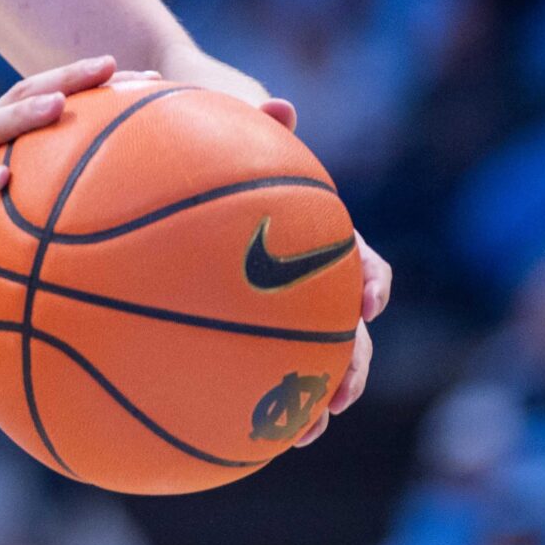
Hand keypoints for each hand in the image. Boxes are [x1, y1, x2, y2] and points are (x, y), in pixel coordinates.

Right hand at [0, 55, 119, 302]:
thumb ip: (54, 219)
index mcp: (2, 146)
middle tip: (111, 66)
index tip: (149, 81)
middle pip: (23, 97)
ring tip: (59, 105)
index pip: (53, 102)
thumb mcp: (10, 227)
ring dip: (24, 115)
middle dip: (67, 78)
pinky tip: (1, 180)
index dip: (96, 88)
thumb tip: (126, 240)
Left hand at [154, 58, 381, 445]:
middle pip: (341, 327)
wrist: (172, 111)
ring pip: (299, 358)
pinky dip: (234, 396)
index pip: (357, 258)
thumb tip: (280, 108)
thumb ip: (251, 115)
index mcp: (309, 227)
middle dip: (349, 368)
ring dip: (307, 401)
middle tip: (335, 401)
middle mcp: (295, 268)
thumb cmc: (203, 108)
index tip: (368, 302)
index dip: (371, 282)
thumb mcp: (224, 105)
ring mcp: (263, 296)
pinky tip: (205, 427)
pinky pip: (232, 360)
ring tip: (295, 439)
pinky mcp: (223, 313)